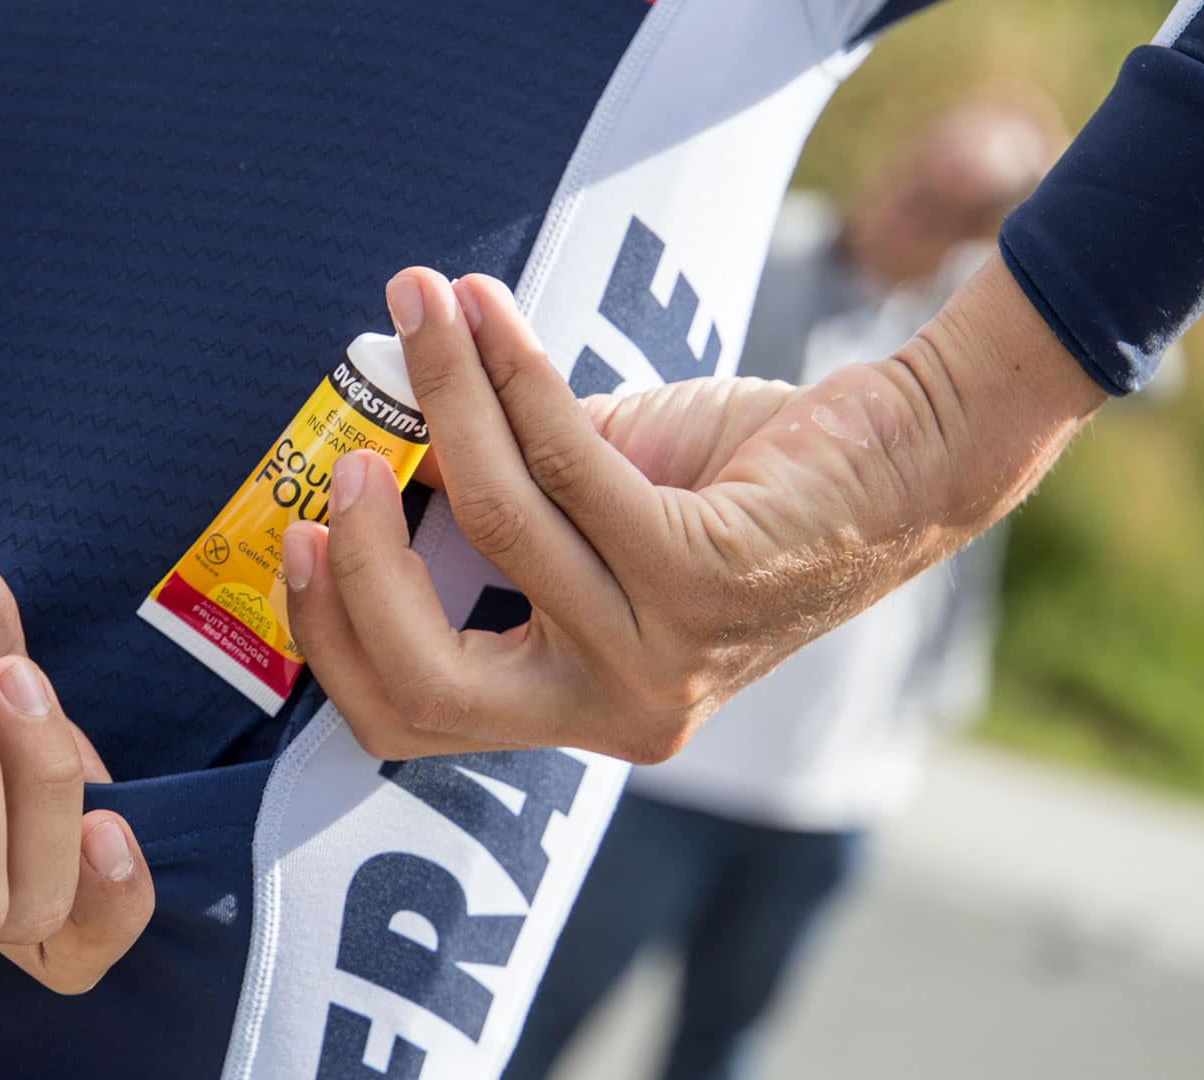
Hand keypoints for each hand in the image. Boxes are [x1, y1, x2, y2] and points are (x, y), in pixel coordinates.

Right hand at [281, 261, 1104, 760]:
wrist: (909, 462)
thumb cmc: (748, 489)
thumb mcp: (601, 515)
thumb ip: (502, 501)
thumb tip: (400, 426)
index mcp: (583, 708)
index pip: (415, 720)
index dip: (332, 636)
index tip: (294, 537)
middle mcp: (621, 709)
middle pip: (427, 684)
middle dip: (358, 567)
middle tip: (341, 462)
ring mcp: (662, 652)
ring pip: (495, 524)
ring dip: (443, 397)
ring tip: (421, 309)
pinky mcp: (701, 574)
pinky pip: (566, 459)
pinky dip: (510, 372)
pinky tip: (482, 309)